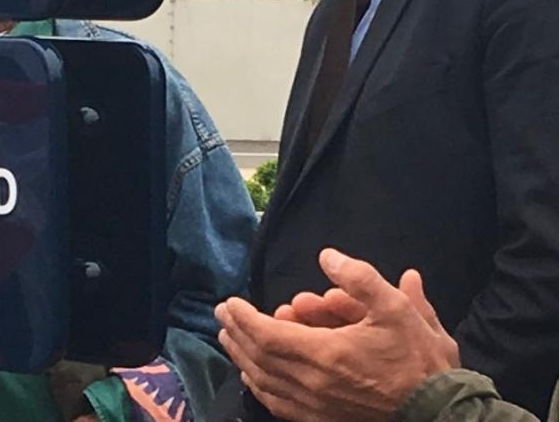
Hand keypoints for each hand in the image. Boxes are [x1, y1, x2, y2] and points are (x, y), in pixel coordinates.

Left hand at [215, 248, 458, 421]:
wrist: (441, 414)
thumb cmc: (420, 361)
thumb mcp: (397, 309)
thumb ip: (360, 279)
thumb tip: (328, 257)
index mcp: (326, 354)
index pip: (267, 335)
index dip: (243, 318)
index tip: (229, 302)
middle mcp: (313, 384)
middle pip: (258, 357)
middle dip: (236, 332)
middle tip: (221, 314)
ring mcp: (316, 408)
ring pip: (264, 382)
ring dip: (241, 358)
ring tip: (229, 338)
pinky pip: (279, 406)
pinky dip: (260, 388)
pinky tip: (252, 377)